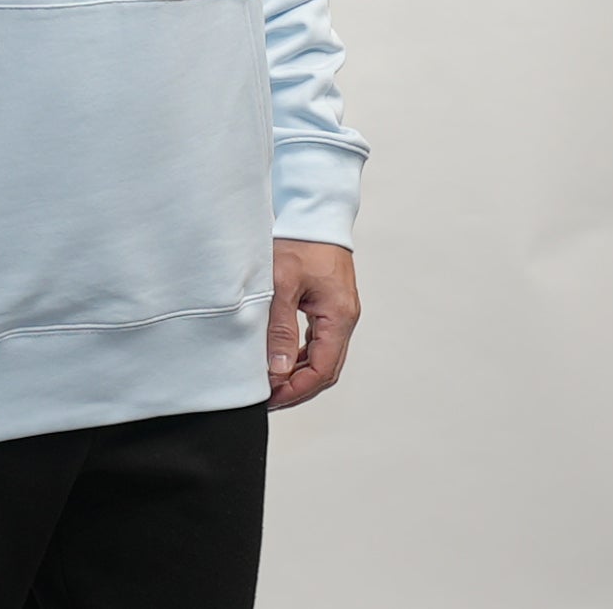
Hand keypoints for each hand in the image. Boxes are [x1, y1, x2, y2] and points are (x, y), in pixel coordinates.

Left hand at [265, 238, 360, 410]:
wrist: (314, 213)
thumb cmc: (300, 243)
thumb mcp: (283, 284)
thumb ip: (280, 328)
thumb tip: (277, 370)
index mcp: (339, 317)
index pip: (322, 370)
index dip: (296, 389)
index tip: (271, 398)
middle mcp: (344, 319)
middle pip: (325, 369)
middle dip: (297, 388)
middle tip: (268, 398)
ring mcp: (338, 313)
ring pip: (322, 356)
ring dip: (298, 373)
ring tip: (271, 383)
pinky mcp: (329, 305)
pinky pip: (318, 340)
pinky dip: (300, 354)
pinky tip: (280, 358)